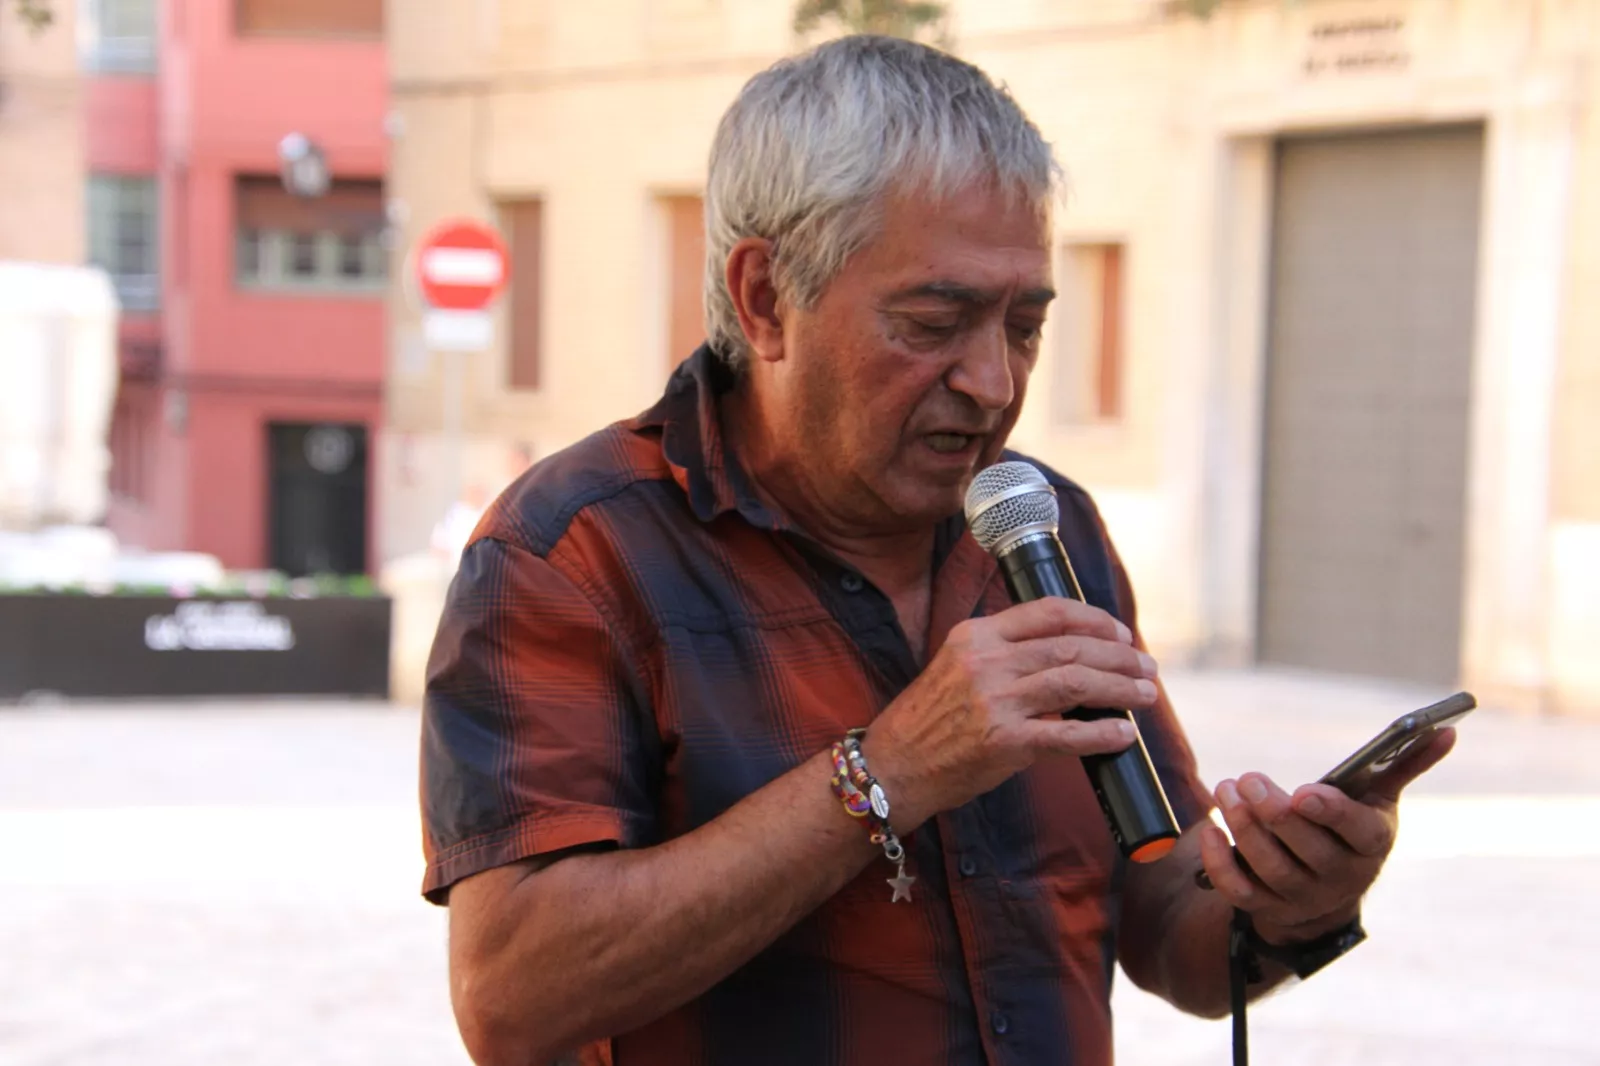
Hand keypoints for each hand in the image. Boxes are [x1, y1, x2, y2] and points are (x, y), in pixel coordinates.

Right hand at [861, 597, 1159, 831]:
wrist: (894, 766)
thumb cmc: (929, 720)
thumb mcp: (956, 664)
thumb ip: (1003, 651)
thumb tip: (1067, 652)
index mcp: (976, 634)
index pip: (1048, 612)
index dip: (1094, 620)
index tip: (1119, 633)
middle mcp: (987, 661)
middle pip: (1071, 647)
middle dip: (1119, 656)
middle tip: (1146, 667)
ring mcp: (996, 701)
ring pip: (1077, 682)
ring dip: (1121, 688)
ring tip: (1146, 695)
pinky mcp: (1004, 742)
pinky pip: (1068, 734)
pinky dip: (1103, 734)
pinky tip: (1123, 735)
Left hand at [1197, 727, 1456, 943]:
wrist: (1327, 892)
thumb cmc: (1352, 829)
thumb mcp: (1378, 799)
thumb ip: (1406, 764)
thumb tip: (1446, 730)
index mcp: (1371, 844)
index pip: (1357, 832)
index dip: (1331, 814)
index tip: (1303, 792)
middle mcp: (1340, 876)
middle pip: (1305, 849)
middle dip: (1273, 812)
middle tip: (1248, 779)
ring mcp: (1303, 896)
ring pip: (1269, 866)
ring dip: (1243, 826)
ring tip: (1228, 789)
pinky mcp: (1267, 908)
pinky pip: (1239, 892)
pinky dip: (1220, 863)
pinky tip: (1210, 829)